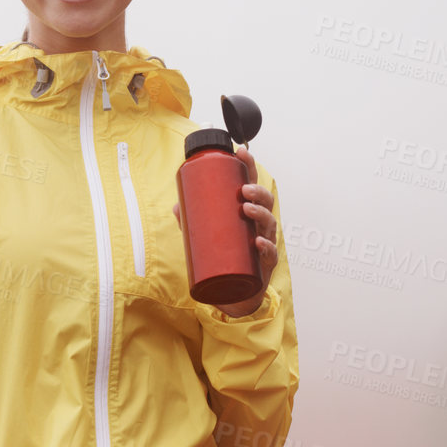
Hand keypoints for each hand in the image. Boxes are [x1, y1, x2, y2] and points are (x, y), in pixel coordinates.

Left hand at [172, 145, 277, 316]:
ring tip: (247, 209)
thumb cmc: (225, 259)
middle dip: (257, 191)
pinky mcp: (265, 265)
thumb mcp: (206, 238)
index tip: (242, 151)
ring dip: (261, 213)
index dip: (249, 166)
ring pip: (270, 223)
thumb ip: (193, 222)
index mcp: (247, 213)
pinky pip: (270, 254)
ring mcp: (265, 243)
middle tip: (243, 190)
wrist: (234, 295)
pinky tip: (258, 241)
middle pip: (266, 201)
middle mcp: (259, 225)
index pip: (251, 184)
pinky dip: (265, 246)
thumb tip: (176, 206)